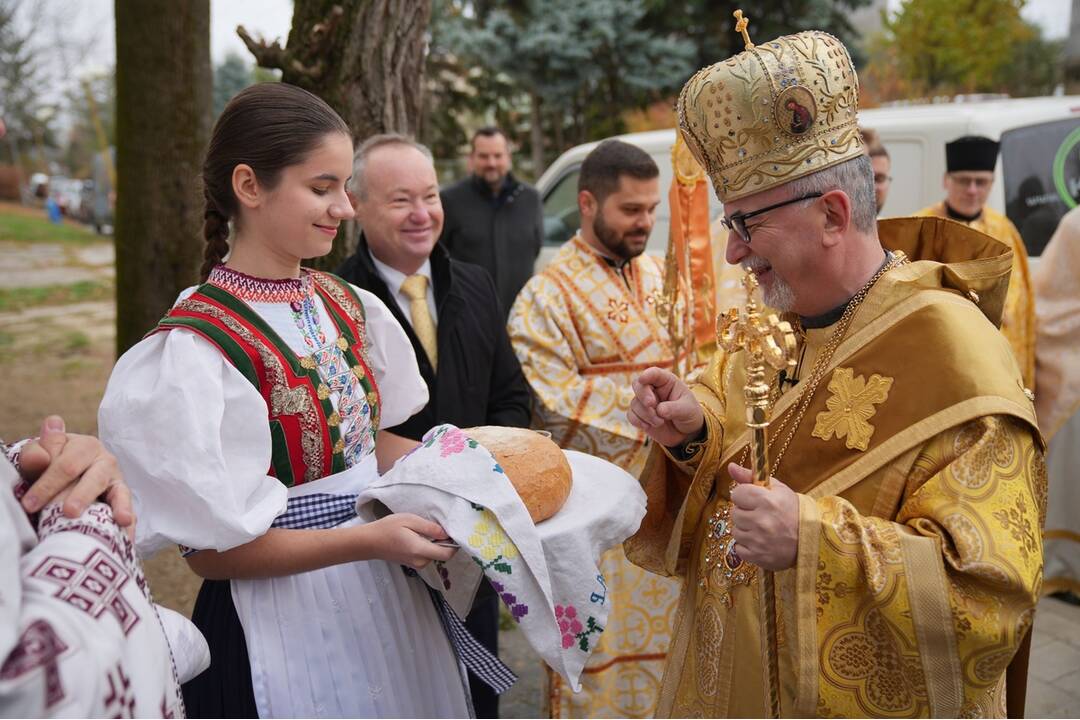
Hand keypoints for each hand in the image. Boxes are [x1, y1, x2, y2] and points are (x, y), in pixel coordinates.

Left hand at [17, 416, 133, 538]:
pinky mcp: (123, 496)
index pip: (67, 465)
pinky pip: (127, 507)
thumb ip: (34, 456)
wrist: (68, 475)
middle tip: (66, 513)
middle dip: (79, 496)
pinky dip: (126, 515)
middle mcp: (105, 459)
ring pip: (115, 491)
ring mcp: (117, 479)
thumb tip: (40, 459)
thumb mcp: (39, 457)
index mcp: (85, 446)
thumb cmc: (50, 466)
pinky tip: (126, 528)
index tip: (29, 505)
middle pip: (93, 478)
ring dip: (110, 506)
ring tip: (97, 519)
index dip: (48, 485)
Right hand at [364, 513, 456, 568]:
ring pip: (435, 556)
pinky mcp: (413, 564)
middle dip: (444, 543)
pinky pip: (427, 556)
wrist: (370, 542)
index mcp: (420, 550)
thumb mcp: (409, 520)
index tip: (454, 532)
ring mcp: (416, 565)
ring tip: (423, 531)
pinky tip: (418, 537)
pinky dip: (428, 547)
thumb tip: (446, 533)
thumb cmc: (387, 528)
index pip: (447, 554)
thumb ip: (429, 528)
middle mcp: (420, 561)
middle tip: (437, 527)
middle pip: (442, 555)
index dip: (454, 544)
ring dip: (435, 544)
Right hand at [628, 367, 704, 446]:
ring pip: (635, 403)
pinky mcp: (640, 415)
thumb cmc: (689, 415)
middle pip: (638, 385)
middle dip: (643, 395)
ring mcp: (645, 402)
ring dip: (646, 414)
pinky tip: (648, 426)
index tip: (643, 379)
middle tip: (651, 404)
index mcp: (666, 382)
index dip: (647, 374)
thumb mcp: (687, 410)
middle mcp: (653, 389)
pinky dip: (638, 421)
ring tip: (660, 422)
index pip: (654, 373)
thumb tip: (659, 410)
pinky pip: (631, 415)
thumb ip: (674, 408)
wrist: (686, 432)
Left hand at [729, 463, 798, 570]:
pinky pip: (739, 548)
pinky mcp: (757, 557)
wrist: (812, 540)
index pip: (736, 494)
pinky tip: (761, 542)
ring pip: (735, 531)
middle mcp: (761, 520)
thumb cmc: (794, 511)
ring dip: (745, 530)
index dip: (744, 496)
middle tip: (760, 515)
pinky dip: (748, 546)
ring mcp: (758, 540)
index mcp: (766, 501)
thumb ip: (751, 477)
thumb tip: (731, 466)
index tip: (754, 500)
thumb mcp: (778, 489)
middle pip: (734, 513)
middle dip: (745, 513)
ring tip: (762, 529)